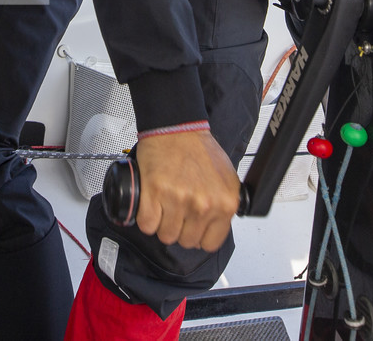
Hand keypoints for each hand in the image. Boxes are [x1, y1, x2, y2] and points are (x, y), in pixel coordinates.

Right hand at [133, 130, 241, 251]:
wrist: (177, 128)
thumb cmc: (199, 150)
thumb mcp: (226, 180)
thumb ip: (223, 205)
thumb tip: (216, 225)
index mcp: (224, 203)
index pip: (211, 243)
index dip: (199, 236)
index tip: (194, 227)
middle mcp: (204, 204)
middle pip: (186, 241)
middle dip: (180, 229)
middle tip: (177, 211)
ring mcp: (179, 200)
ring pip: (165, 235)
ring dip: (162, 224)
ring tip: (165, 205)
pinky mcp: (155, 193)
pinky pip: (147, 224)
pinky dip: (146, 218)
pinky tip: (152, 204)